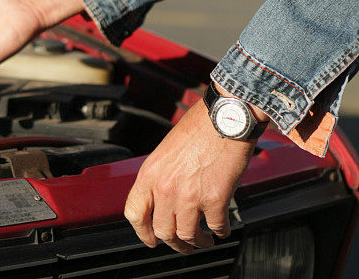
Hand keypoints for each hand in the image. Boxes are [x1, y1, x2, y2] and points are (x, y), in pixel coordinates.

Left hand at [124, 98, 254, 253]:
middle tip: (184, 245)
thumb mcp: (168, 149)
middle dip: (175, 243)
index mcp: (151, 172)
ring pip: (188, 236)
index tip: (151, 239)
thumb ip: (162, 174)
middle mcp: (165, 187)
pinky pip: (216, 227)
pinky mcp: (215, 199)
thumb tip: (163, 197)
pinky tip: (223, 228)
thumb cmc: (200, 125)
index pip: (134, 212)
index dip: (142, 232)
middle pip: (163, 231)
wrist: (225, 116)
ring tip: (205, 240)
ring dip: (198, 242)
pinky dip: (220, 231)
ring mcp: (189, 195)